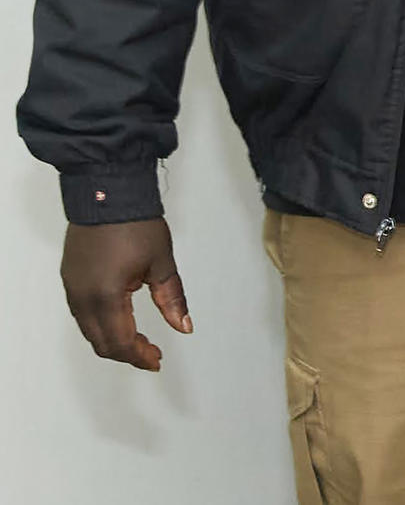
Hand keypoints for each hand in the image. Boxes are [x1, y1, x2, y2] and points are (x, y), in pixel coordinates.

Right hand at [61, 219, 191, 372]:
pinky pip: (82, 315)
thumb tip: (184, 327)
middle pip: (101, 343)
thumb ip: (172, 299)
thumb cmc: (136, 224)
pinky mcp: (69, 280)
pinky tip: (122, 320)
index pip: (120, 342)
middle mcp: (82, 298)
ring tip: (140, 341)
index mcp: (105, 296)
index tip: (157, 360)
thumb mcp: (162, 263)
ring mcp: (72, 289)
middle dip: (127, 353)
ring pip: (89, 331)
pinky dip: (101, 325)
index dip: (139, 356)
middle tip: (152, 353)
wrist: (107, 194)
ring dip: (113, 340)